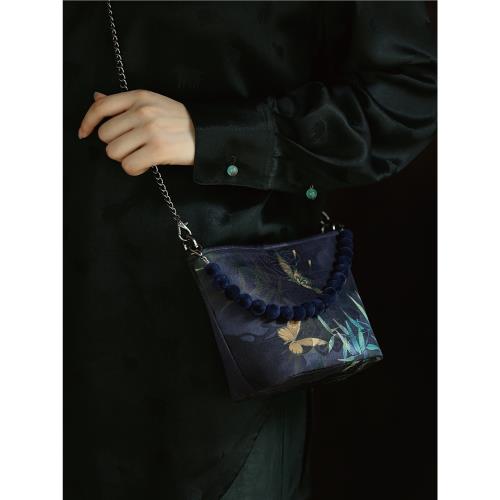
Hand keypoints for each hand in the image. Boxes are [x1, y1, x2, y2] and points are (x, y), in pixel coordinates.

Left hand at [78, 90, 194, 175]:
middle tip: (133, 146)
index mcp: (139, 97)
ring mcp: (150, 131)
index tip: (83, 133)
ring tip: (141, 155)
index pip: (101, 107)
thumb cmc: (179, 122)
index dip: (87, 122)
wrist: (207, 135)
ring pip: (114, 152)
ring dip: (125, 158)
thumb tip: (97, 97)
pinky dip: (135, 169)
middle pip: (105, 135)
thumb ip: (124, 103)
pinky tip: (146, 164)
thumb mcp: (153, 103)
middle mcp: (143, 112)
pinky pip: (129, 166)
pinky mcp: (158, 150)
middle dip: (115, 144)